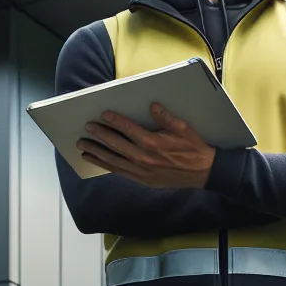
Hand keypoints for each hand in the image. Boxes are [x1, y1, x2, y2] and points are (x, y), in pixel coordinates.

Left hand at [77, 104, 216, 188]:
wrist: (203, 173)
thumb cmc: (194, 148)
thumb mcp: (184, 129)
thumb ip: (166, 117)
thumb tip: (152, 106)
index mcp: (153, 143)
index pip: (128, 129)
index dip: (115, 121)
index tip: (103, 114)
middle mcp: (144, 158)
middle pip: (116, 145)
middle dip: (99, 136)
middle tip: (86, 128)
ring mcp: (142, 171)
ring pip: (113, 160)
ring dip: (97, 152)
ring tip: (82, 146)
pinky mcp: (142, 179)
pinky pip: (120, 171)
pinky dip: (106, 165)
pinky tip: (96, 160)